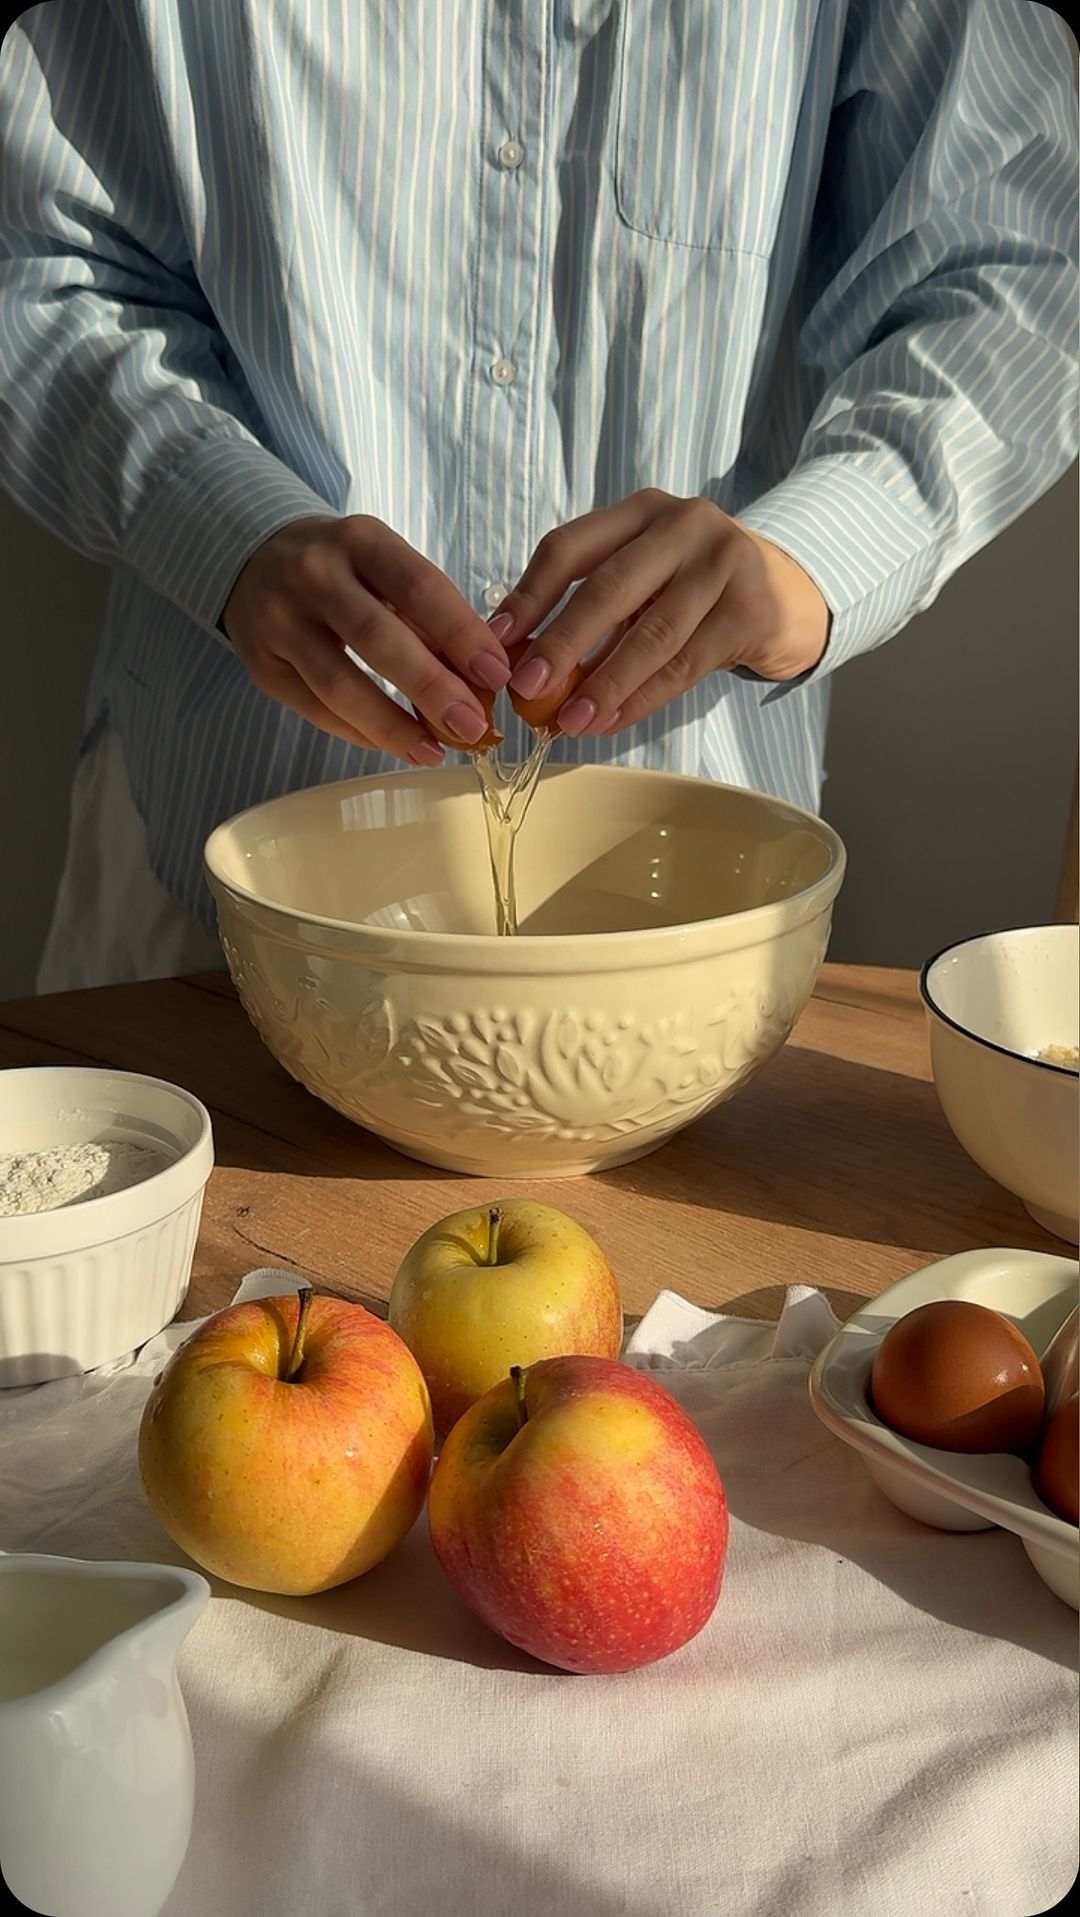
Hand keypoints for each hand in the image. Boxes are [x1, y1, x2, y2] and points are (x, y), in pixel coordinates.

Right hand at [222, 515, 511, 762]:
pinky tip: (398, 745)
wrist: (254, 558)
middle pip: (377, 637)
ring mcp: (279, 621)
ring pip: (338, 684)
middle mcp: (312, 575)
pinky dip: (361, 733)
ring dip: (393, 725)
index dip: (461, 633)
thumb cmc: (342, 569)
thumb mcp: (384, 568)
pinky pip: (315, 709)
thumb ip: (429, 617)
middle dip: (431, 686)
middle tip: (473, 726)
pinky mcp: (261, 665)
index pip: (418, 587)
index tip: (496, 674)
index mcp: (358, 540)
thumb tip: (481, 680)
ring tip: (435, 751)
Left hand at [498, 491, 829, 735]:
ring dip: (605, 683)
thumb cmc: (696, 591)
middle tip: (527, 688)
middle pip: (610, 588)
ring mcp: (724, 564)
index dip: (528, 596)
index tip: (495, 642)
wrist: (790, 594)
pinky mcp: (751, 610)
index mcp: (639, 512)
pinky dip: (644, 698)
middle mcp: (683, 525)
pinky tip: (613, 721)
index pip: (569, 547)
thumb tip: (521, 662)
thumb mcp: (645, 578)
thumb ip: (591, 606)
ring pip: (652, 633)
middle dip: (563, 642)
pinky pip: (686, 664)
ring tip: (570, 721)